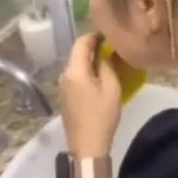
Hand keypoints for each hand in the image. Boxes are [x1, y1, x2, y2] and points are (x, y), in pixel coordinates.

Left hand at [60, 34, 120, 156]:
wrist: (87, 144)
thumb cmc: (102, 114)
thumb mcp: (111, 87)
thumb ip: (106, 65)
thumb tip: (105, 52)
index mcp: (75, 70)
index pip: (81, 42)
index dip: (96, 34)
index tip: (111, 33)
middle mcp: (65, 74)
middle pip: (78, 52)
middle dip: (95, 46)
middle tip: (114, 46)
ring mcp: (63, 85)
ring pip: (77, 64)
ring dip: (92, 59)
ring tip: (110, 60)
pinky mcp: (66, 95)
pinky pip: (77, 75)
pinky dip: (88, 70)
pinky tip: (101, 75)